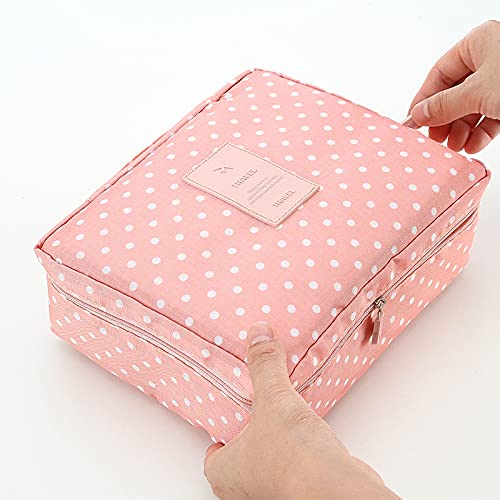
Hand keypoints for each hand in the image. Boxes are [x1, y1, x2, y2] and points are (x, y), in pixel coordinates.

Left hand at [204, 321, 399, 499]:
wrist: (338, 491)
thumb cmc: (294, 457)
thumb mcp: (272, 398)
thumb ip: (264, 365)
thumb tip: (258, 333)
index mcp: (225, 471)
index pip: (213, 446)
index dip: (223, 424)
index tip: (235, 402)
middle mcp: (245, 488)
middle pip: (242, 448)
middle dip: (253, 425)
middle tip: (261, 400)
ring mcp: (273, 491)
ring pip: (269, 456)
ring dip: (278, 436)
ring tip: (285, 409)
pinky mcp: (301, 489)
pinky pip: (294, 461)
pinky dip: (298, 446)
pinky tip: (307, 428)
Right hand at [408, 20, 499, 152]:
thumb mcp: (477, 93)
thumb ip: (444, 105)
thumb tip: (419, 114)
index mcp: (478, 44)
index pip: (439, 74)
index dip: (424, 99)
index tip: (414, 122)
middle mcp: (490, 58)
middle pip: (455, 93)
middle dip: (445, 120)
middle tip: (436, 140)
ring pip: (472, 107)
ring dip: (461, 130)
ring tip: (456, 147)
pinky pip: (491, 115)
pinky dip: (481, 132)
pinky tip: (473, 145)